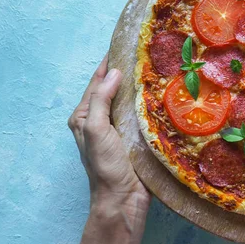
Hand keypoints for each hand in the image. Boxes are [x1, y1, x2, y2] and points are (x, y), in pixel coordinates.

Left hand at [68, 54, 150, 208]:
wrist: (123, 198)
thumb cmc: (105, 166)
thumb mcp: (96, 130)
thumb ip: (101, 100)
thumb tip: (114, 73)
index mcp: (84, 117)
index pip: (96, 82)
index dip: (108, 64)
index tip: (121, 44)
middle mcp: (100, 120)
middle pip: (113, 90)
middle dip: (125, 72)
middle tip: (144, 53)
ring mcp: (118, 129)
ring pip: (128, 101)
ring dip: (139, 87)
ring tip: (155, 69)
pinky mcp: (134, 137)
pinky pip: (140, 114)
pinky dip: (148, 102)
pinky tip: (161, 94)